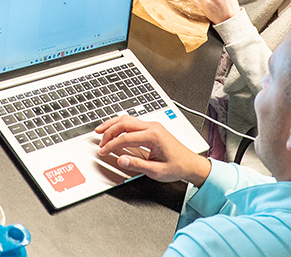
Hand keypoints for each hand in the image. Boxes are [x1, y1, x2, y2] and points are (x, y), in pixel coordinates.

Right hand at [96, 116, 211, 185]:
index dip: (111, 145)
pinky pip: (133, 122)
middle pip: (124, 123)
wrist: (190, 164)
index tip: (104, 151)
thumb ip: (137, 165)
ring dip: (113, 124)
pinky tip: (114, 129)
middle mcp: (153, 127)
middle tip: (100, 142)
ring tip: (101, 130)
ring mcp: (152, 126)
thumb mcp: (156, 171)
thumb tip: (121, 160)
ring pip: (127, 119)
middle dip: (109, 131)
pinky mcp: (152, 128)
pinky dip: (120, 124)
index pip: (125, 138)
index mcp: (153, 136)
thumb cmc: (177, 166)